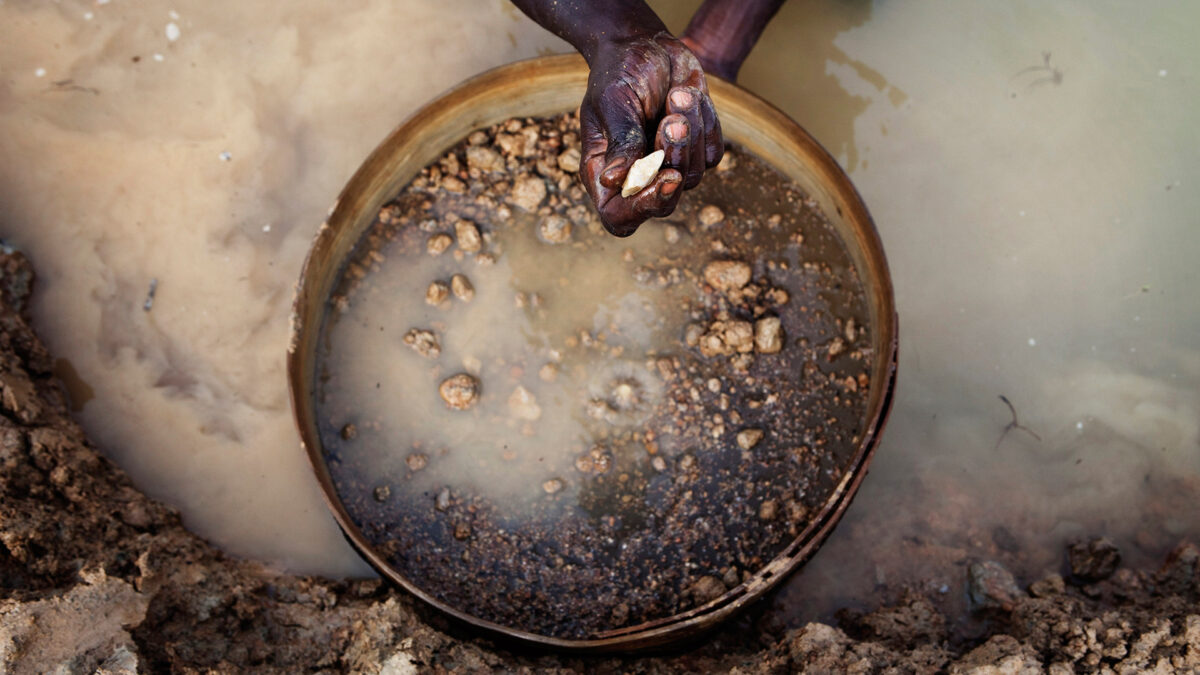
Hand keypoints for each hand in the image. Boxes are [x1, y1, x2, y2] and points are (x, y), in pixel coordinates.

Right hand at [579, 33, 723, 236]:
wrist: (645, 44)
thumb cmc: (618, 72)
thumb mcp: (613, 102)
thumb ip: (620, 142)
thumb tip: (614, 181)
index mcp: (603, 172)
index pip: (619, 216)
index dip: (641, 209)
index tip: (663, 179)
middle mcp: (636, 177)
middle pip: (663, 204)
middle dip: (674, 163)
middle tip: (672, 122)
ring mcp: (668, 166)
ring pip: (692, 177)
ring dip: (689, 133)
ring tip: (676, 95)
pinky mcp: (695, 151)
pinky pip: (710, 153)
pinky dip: (704, 122)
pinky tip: (686, 94)